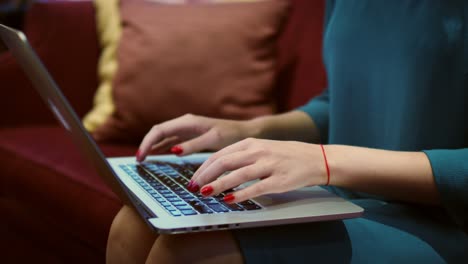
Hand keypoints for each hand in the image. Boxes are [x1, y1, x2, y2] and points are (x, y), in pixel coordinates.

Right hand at [137, 114, 254, 160]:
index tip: (141, 157)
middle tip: (139, 161)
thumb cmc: (231, 134)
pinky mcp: (190, 135)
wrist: (244, 132)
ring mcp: (186, 129)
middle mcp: (184, 123)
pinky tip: (156, 154)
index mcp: (187, 122)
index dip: (147, 143)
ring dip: (152, 146)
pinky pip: (170, 140)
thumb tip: (172, 150)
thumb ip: (193, 145)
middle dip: (146, 144)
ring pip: (163, 136)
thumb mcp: (213, 140)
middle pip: (158, 132)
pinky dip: (161, 147)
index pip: (160, 130)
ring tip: (143, 160)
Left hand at [190, 138, 327, 202]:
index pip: (220, 154)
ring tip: (205, 193)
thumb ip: (241, 156)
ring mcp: (269, 165)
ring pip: (237, 175)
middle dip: (205, 176)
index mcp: (251, 143)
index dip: (204, 168)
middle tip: (194, 187)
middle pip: (224, 162)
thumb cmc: (286, 155)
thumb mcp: (262, 148)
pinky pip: (255, 188)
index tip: (194, 179)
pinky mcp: (279, 180)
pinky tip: (228, 200)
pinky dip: (240, 195)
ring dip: (218, 185)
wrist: (317, 159)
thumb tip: (217, 169)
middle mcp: (258, 152)